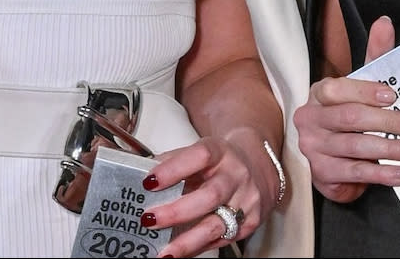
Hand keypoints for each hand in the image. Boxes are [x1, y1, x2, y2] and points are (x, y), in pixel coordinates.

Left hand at [136, 127, 278, 257]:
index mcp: (221, 151)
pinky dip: (199, 247)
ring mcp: (246, 200)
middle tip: (150, 220)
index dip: (173, 169)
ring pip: (217, 224)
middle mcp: (236, 175)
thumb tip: (142, 173)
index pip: (199, 156)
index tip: (148, 182)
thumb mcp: (200, 151)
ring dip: (188, 241)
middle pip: (210, 195)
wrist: (258, 164)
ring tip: (165, 253)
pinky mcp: (251, 222)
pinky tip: (182, 252)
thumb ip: (174, 161)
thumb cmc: (220, 160)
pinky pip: (223, 239)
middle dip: (177, 211)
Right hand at [293, 16, 399, 203]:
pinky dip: (381, 174)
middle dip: (387, 122)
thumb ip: (375, 55)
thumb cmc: (349, 116)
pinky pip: (354, 172)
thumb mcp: (361, 85)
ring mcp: (313, 147)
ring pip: (355, 147)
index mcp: (319, 93)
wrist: (331, 160)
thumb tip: (385, 22)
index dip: (365, 91)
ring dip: (390, 149)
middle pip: (350, 118)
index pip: (338, 89)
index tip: (393, 96)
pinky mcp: (322, 173)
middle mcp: (310, 118)